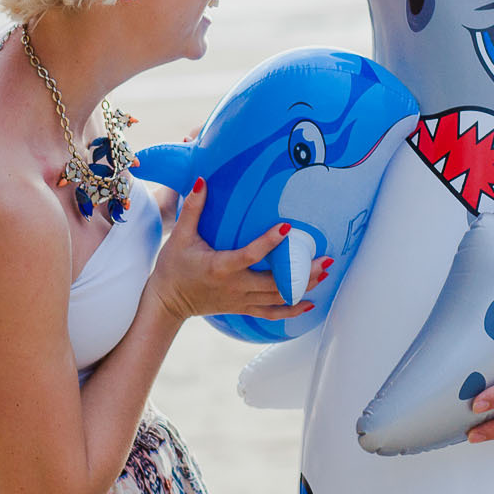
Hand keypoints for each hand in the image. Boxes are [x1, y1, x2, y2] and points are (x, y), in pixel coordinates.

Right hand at [146, 178, 316, 324]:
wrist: (166, 302)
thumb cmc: (173, 268)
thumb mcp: (180, 237)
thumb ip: (193, 209)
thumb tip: (202, 181)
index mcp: (221, 267)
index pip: (250, 255)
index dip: (270, 242)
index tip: (288, 227)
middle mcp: (235, 286)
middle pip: (276, 283)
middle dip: (303, 272)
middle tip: (326, 258)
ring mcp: (241, 300)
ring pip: (278, 298)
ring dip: (303, 286)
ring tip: (325, 273)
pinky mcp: (242, 308)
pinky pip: (271, 313)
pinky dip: (291, 310)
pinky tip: (309, 304)